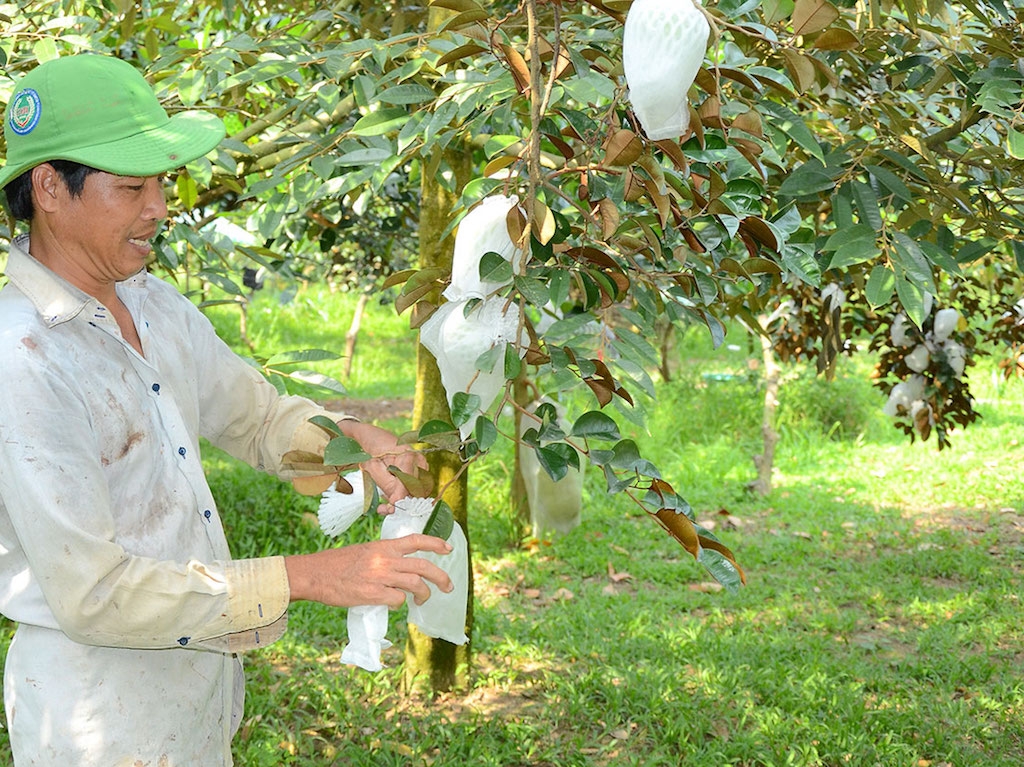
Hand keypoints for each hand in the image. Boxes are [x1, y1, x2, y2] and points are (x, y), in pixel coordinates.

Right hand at [284, 534, 453, 607]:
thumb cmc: (338, 564)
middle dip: (441, 577)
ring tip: (423, 600)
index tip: (448, 549)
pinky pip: (397, 599)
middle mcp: (385, 559)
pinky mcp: (372, 594)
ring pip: (416, 584)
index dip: (435, 543)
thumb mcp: (365, 552)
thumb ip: (384, 557)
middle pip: (423, 566)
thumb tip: (400, 569)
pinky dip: (399, 603)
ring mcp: (380, 576)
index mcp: (384, 546)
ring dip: (424, 594)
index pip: (416, 541)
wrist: (316, 573)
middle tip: (449, 586)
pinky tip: (393, 603)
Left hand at [338, 420, 431, 510]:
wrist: (370, 438)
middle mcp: (419, 461)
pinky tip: (391, 492)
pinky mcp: (419, 470)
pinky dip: (403, 493)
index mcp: (408, 456)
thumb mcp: (373, 468)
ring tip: (385, 497)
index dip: (398, 500)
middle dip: (399, 501)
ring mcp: (421, 465)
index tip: (385, 509)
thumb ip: (388, 485)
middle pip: (415, 491)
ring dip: (401, 498)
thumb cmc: (370, 450)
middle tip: (383, 507)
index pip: (408, 486)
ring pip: (416, 492)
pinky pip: (415, 488)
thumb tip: (398, 503)